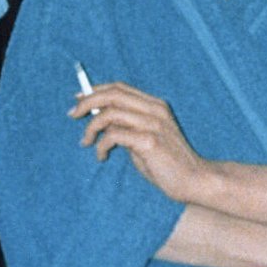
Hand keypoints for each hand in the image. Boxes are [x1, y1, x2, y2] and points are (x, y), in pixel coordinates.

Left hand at [70, 81, 208, 203]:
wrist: (194, 180)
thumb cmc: (167, 163)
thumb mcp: (145, 138)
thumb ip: (127, 126)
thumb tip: (98, 118)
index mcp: (155, 105)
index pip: (120, 87)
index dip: (96, 90)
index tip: (78, 98)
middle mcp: (155, 110)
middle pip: (113, 94)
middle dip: (87, 101)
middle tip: (73, 114)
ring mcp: (153, 124)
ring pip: (110, 113)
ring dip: (91, 127)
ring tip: (85, 142)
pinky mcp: (149, 141)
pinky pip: (114, 135)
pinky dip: (101, 145)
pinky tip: (102, 156)